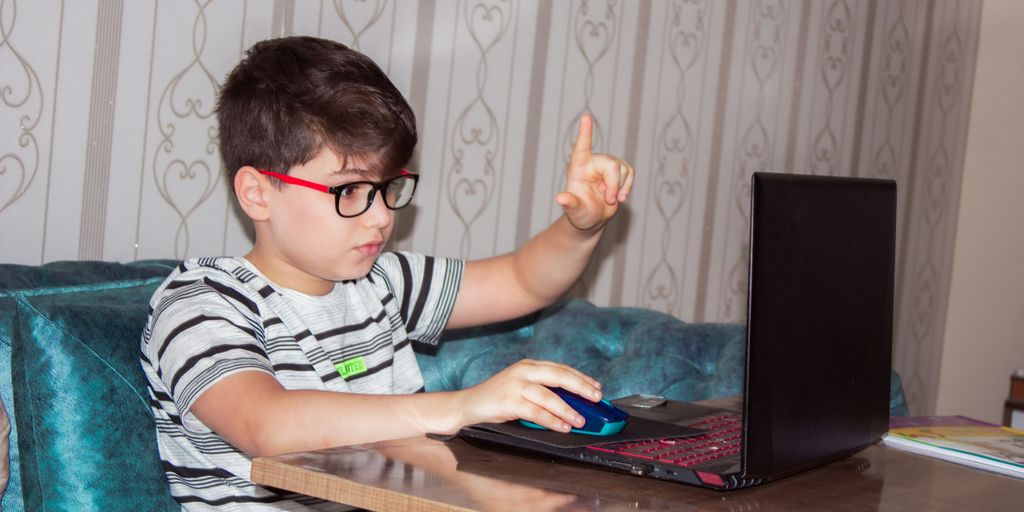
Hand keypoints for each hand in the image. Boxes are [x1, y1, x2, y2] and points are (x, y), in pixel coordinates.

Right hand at [454, 359, 602, 432]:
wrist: (467, 405)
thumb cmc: (497, 398)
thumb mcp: (521, 387)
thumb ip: (543, 389)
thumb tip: (574, 402)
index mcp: (529, 365)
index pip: (561, 368)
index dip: (581, 378)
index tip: (597, 387)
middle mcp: (523, 371)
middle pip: (559, 376)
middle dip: (581, 387)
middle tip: (596, 398)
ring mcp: (515, 385)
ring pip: (549, 396)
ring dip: (568, 409)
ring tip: (581, 420)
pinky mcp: (508, 401)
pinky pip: (536, 412)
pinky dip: (552, 420)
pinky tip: (562, 426)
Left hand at [557, 113, 634, 231]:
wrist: (592, 217)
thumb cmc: (580, 213)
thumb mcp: (574, 211)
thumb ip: (570, 204)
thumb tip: (560, 198)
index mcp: (578, 167)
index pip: (581, 147)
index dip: (585, 133)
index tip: (586, 117)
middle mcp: (592, 162)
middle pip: (612, 165)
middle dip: (614, 185)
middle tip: (610, 200)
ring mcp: (607, 165)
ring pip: (623, 169)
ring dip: (620, 188)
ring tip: (610, 200)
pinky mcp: (619, 170)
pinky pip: (630, 173)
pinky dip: (628, 187)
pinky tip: (620, 197)